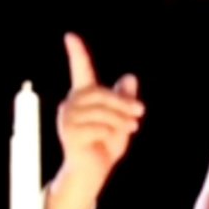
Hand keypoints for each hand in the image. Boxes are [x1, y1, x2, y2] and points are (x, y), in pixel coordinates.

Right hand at [47, 33, 142, 208]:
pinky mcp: (70, 134)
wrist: (93, 172)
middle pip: (101, 93)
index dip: (76, 53)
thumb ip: (124, 100)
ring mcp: (67, 119)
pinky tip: (109, 140)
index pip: (80, 71)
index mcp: (83, 97)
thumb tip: (129, 77)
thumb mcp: (121, 120)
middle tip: (140, 114)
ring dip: (120, 121)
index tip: (70, 36)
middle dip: (124, 103)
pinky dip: (110, 132)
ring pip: (102, 110)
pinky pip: (98, 126)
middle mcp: (71, 104)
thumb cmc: (106, 144)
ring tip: (129, 129)